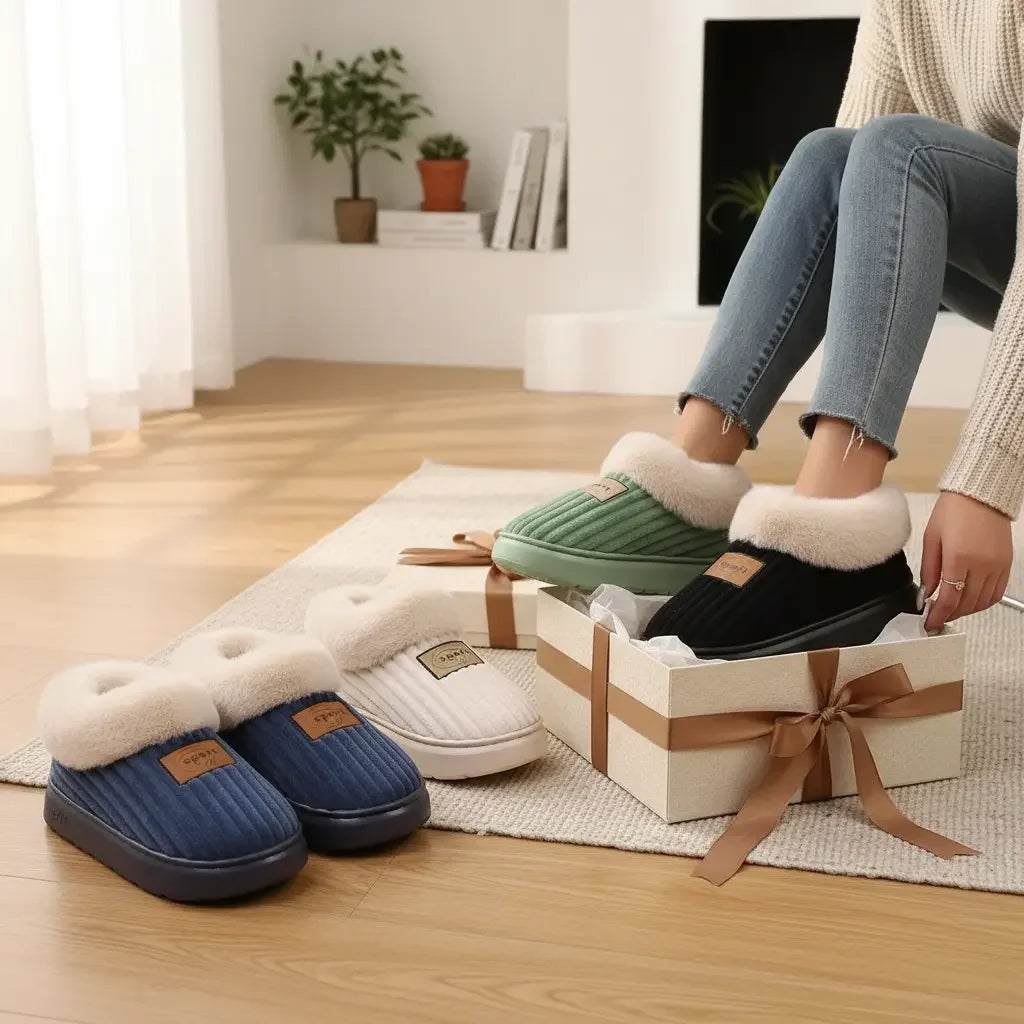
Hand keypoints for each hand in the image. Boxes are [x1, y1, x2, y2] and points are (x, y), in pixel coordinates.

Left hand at [921, 492, 1012, 630]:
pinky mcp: (1006, 564)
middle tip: (937, 616)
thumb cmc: (952, 512)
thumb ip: (929, 569)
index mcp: (959, 558)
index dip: (938, 615)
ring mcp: (997, 566)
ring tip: (951, 609)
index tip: (929, 623)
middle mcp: (982, 565)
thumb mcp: (931, 538)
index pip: (949, 598)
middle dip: (950, 614)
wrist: (980, 494)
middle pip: (967, 603)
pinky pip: (996, 593)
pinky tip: (970, 600)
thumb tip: (927, 593)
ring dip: (966, 610)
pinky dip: (983, 602)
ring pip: (983, 602)